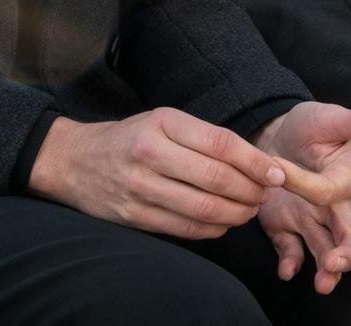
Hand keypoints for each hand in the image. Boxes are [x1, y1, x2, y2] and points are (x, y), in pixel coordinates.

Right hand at [26, 108, 293, 238]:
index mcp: (162, 122)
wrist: (73, 160)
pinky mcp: (133, 216)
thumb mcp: (163, 122)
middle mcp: (149, 153)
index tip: (277, 173)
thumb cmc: (129, 138)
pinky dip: (213, 228)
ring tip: (249, 209)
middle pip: (216, 179)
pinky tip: (224, 222)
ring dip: (236, 213)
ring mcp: (139, 187)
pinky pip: (185, 228)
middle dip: (251, 191)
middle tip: (266, 194)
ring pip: (203, 208)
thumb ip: (204, 138)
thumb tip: (256, 162)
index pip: (222, 144)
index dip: (256, 162)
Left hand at [250, 102, 350, 291]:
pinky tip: (287, 271)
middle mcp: (331, 208)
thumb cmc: (310, 127)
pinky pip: (292, 252)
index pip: (329, 192)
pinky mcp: (286, 228)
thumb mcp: (333, 119)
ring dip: (326, 270)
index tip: (278, 167)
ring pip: (325, 252)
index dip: (304, 183)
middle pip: (350, 239)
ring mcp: (310, 221)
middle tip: (334, 262)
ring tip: (322, 284)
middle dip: (346, 254)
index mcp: (344, 181)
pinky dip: (291, 264)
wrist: (278, 134)